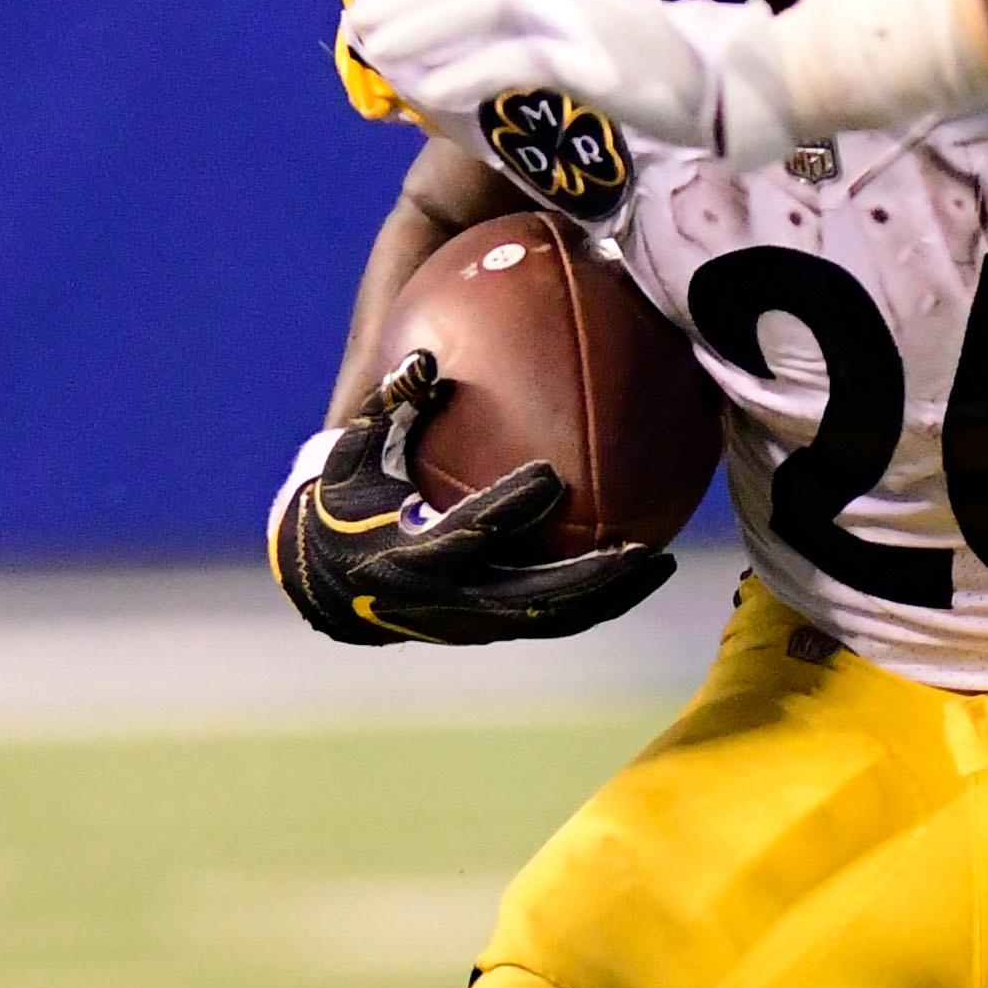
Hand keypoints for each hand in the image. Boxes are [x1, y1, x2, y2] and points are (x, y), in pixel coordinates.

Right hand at [271, 352, 674, 645]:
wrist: (328, 586)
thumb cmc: (346, 501)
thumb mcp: (354, 454)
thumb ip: (390, 406)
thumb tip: (427, 357)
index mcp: (408, 552)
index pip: (467, 533)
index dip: (508, 508)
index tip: (550, 476)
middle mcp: (445, 598)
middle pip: (529, 598)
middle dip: (586, 578)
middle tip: (638, 547)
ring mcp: (470, 622)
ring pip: (550, 619)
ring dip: (606, 597)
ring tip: (659, 563)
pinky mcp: (489, 630)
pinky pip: (552, 620)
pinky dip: (596, 602)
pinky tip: (639, 571)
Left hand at [347, 0, 792, 160]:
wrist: (755, 82)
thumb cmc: (689, 78)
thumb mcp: (614, 59)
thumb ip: (563, 58)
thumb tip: (505, 75)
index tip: (377, 9)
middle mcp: (575, 2)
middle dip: (411, 1)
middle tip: (355, 28)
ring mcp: (589, 28)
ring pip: (492, 11)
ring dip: (429, 28)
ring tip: (379, 51)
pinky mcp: (603, 64)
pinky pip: (528, 61)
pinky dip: (478, 71)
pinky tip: (441, 91)